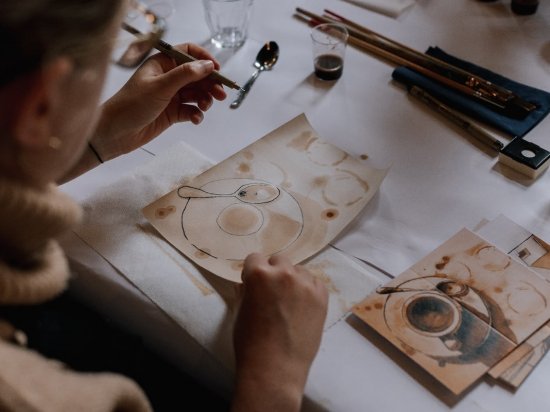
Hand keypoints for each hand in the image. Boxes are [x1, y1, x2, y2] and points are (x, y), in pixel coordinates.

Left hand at [92, 43, 226, 160]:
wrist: (115, 132)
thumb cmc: (131, 105)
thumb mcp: (160, 86)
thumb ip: (186, 75)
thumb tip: (208, 66)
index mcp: (162, 64)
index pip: (188, 53)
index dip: (204, 59)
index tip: (217, 70)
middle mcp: (168, 77)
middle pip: (197, 75)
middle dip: (210, 84)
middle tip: (221, 94)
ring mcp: (170, 96)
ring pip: (196, 93)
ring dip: (205, 100)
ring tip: (205, 107)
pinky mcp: (172, 113)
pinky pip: (191, 110)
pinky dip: (196, 114)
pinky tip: (195, 119)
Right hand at [231, 254, 327, 411]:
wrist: (275, 369)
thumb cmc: (250, 342)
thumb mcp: (239, 311)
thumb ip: (245, 291)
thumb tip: (248, 283)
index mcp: (259, 274)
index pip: (255, 258)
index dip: (253, 272)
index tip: (254, 285)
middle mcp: (284, 273)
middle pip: (279, 260)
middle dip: (274, 272)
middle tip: (272, 294)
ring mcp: (306, 284)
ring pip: (299, 271)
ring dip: (293, 281)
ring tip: (289, 303)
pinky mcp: (322, 297)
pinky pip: (315, 283)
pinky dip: (308, 291)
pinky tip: (301, 308)